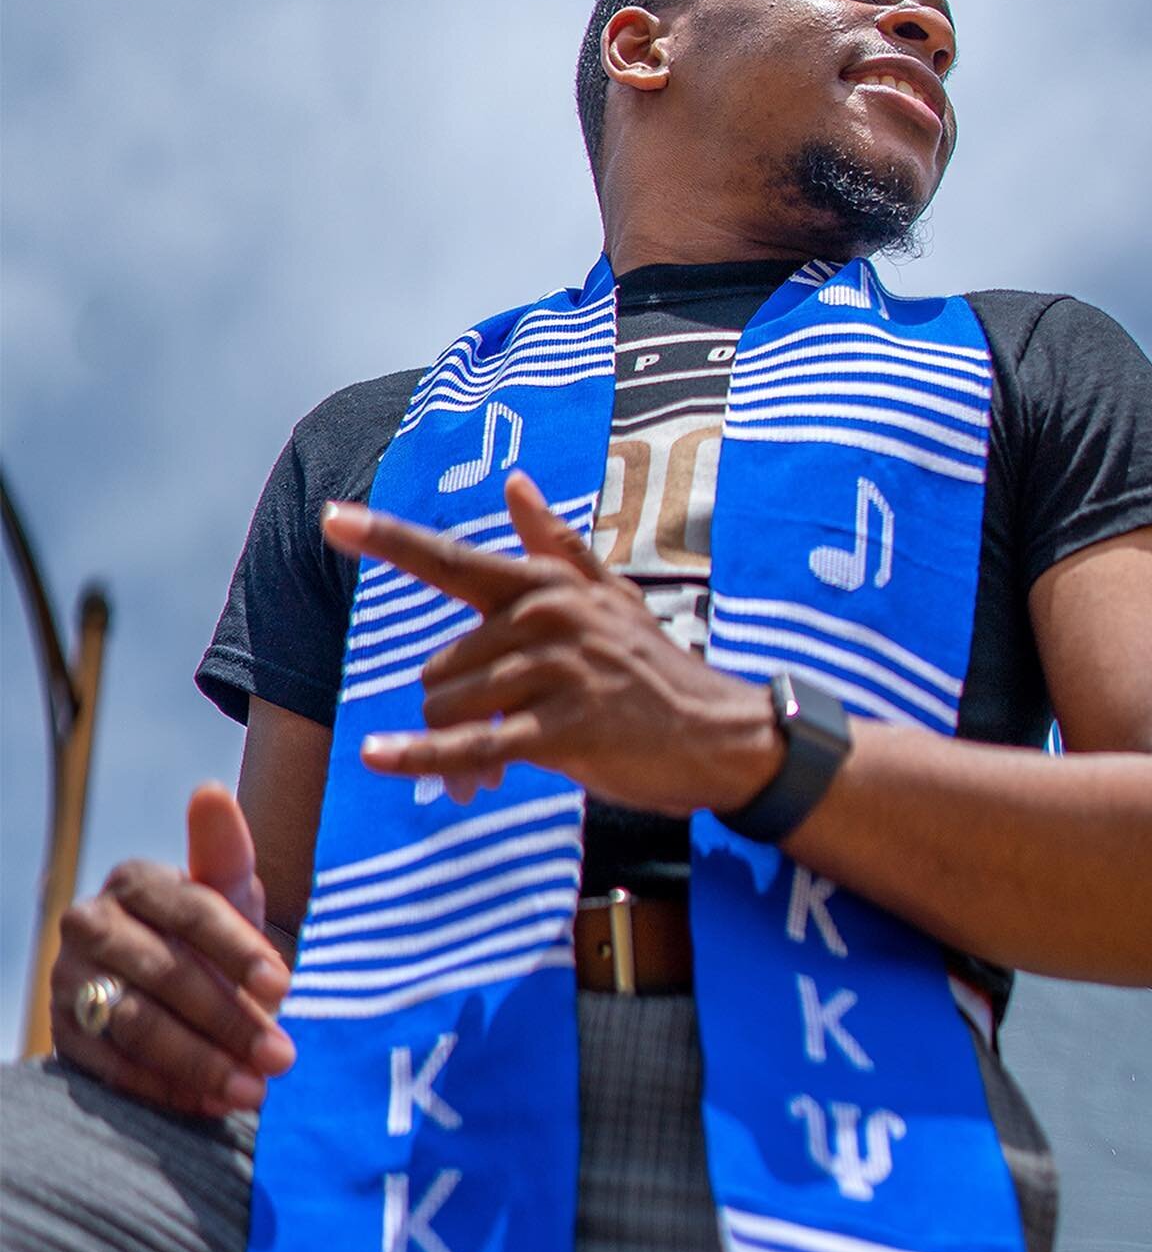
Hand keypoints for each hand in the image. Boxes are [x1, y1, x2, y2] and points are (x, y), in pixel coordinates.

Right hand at [51, 784, 295, 1116]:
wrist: (170, 985)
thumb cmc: (210, 932)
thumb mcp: (228, 890)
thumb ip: (224, 848)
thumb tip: (210, 791)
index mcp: (137, 880)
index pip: (192, 911)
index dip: (239, 949)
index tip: (284, 985)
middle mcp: (91, 924)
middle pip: (164, 974)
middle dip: (228, 1020)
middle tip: (280, 1058)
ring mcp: (70, 980)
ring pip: (137, 1024)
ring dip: (200, 1063)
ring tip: (253, 1091)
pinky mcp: (63, 1032)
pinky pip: (111, 1067)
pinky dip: (164, 1089)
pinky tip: (210, 1105)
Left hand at [321, 472, 781, 815]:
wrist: (720, 734)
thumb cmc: (654, 668)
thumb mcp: (609, 597)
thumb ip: (555, 545)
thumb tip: (515, 483)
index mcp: (545, 588)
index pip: (451, 559)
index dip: (386, 538)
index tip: (331, 518)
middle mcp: (544, 620)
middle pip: (441, 668)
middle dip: (457, 710)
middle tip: (499, 737)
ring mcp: (554, 673)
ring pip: (452, 707)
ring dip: (460, 747)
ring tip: (501, 768)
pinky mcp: (564, 729)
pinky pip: (474, 742)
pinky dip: (423, 756)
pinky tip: (379, 758)